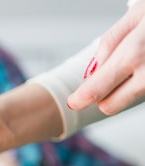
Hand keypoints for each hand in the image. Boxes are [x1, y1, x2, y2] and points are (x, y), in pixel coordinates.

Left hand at [68, 0, 144, 114]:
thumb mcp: (138, 14)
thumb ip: (111, 42)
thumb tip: (93, 70)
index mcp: (134, 54)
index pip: (97, 90)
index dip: (81, 98)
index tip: (73, 101)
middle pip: (110, 105)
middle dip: (102, 95)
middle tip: (104, 77)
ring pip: (129, 99)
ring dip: (124, 88)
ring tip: (135, 61)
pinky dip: (141, 81)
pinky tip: (144, 64)